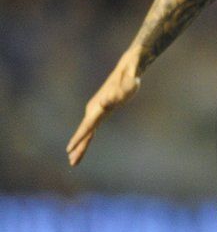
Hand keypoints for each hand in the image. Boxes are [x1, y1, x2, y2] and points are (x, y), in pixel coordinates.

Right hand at [66, 50, 142, 165]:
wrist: (128, 69)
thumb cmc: (131, 76)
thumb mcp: (129, 83)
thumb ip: (119, 91)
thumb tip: (105, 103)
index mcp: (100, 105)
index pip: (88, 125)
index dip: (79, 137)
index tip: (69, 148)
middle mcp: (95, 108)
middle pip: (85, 131)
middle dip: (78, 146)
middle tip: (71, 162)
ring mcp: (96, 110)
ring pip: (86, 131)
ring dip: (80, 146)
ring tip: (73, 161)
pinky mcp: (101, 111)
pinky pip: (92, 128)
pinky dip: (87, 138)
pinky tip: (83, 146)